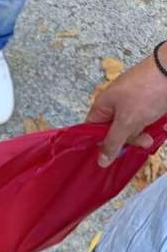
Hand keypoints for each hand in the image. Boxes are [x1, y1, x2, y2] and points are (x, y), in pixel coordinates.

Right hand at [86, 50, 166, 166]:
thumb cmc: (147, 91)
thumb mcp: (127, 122)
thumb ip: (113, 143)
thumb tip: (101, 161)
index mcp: (103, 104)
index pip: (93, 130)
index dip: (100, 144)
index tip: (110, 156)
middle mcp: (115, 102)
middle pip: (115, 131)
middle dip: (129, 139)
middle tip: (142, 142)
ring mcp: (132, 100)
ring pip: (132, 126)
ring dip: (142, 134)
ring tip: (152, 136)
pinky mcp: (147, 99)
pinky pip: (145, 118)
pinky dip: (151, 124)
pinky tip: (159, 126)